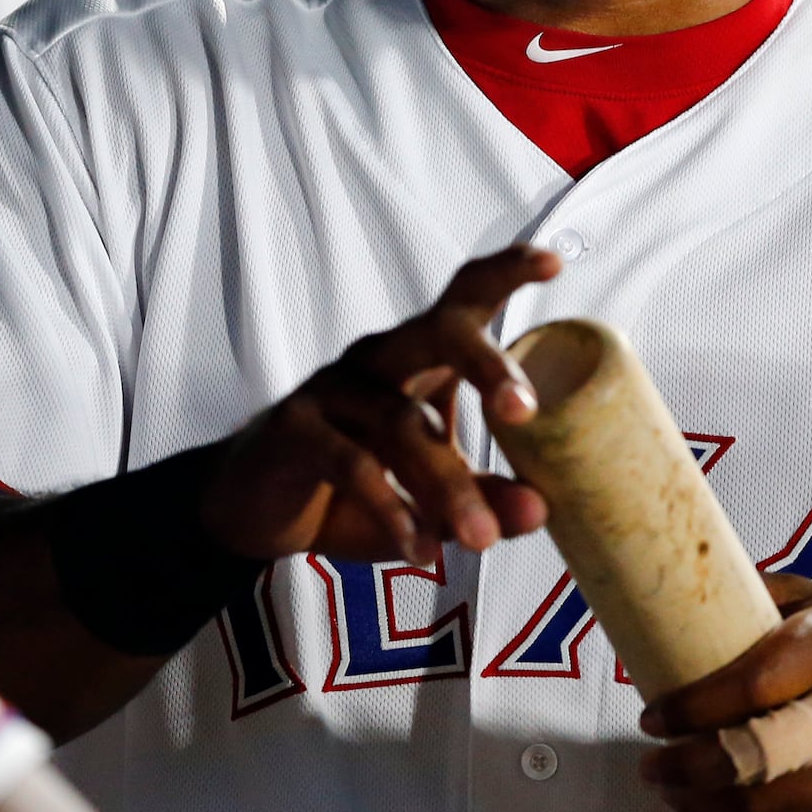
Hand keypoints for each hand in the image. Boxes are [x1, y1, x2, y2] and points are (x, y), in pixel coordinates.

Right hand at [197, 244, 557, 566]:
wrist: (258, 507)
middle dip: (485, 363)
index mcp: (419, 358)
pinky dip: (391, 510)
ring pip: (401, 421)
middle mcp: (379, 358)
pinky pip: (352, 464)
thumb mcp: (430, 500)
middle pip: (436, 333)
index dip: (505, 274)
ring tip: (481, 538)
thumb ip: (484, 500)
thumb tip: (541, 509)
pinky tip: (418, 548)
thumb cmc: (355, 486)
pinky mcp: (295, 428)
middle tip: (523, 411)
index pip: (464, 301)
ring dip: (447, 485)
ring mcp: (334, 388)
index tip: (554, 263)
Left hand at [634, 579, 811, 811]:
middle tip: (652, 766)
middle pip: (756, 753)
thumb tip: (696, 595)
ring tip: (673, 797)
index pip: (753, 681)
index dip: (693, 706)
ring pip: (769, 810)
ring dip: (704, 811)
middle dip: (688, 768)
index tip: (654, 717)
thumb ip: (774, 599)